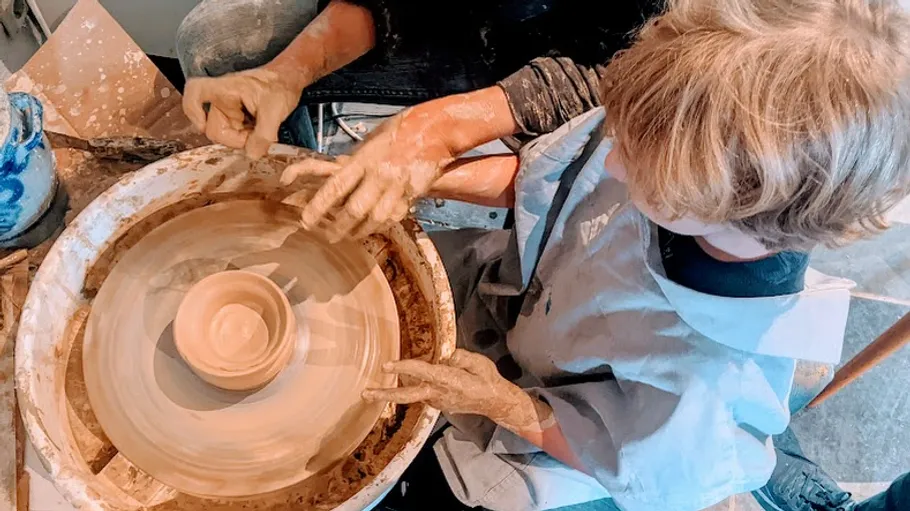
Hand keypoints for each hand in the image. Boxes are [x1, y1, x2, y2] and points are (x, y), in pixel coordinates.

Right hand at [183, 66, 306, 158]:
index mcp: (225, 89)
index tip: (205, 126)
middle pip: (213, 129)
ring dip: (243, 140)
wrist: (290, 79)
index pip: (195, 92)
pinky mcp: (238, 117)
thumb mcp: (275, 110)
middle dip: (234, 139)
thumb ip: (263, 135)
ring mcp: (229, 109)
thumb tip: (251, 154)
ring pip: (226, 135)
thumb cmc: (281, 85)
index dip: (192, 110)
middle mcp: (222, 99)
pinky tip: (260, 131)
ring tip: (261, 131)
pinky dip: (247, 138)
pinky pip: (236, 134)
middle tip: (256, 136)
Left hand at [280, 109, 455, 241]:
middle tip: (329, 236)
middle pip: (354, 210)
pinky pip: (393, 217)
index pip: (335, 187)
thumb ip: (353, 161)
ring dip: (360, 231)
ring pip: (374, 219)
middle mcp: (379, 175)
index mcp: (363, 159)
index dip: (318, 207)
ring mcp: (397, 187)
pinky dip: (381, 226)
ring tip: (349, 236)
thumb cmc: (398, 132)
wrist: (434, 131)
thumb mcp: (370, 141)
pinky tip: (372, 228)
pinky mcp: (412, 195)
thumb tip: (331, 176)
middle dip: (339, 227)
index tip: (306, 221)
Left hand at [363, 349, 547, 433]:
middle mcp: (438, 394)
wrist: (495, 402)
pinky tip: (411, 382)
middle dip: (384, 395)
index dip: (403, 368)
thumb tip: (445, 356)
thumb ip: (460, 357)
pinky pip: (423, 394)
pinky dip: (415, 388)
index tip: (386, 365)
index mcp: (447, 380)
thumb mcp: (478, 362)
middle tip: (365, 393)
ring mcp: (437, 402)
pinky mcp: (438, 404)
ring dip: (395, 392)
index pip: (421, 372)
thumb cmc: (487, 379)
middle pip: (406, 396)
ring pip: (413, 394)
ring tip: (374, 390)